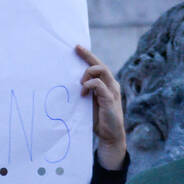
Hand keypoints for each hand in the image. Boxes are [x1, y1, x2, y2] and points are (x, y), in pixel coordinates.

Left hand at [76, 45, 125, 170]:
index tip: (77, 48)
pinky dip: (89, 85)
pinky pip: (99, 85)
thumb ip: (85, 94)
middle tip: (76, 50)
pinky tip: (83, 93)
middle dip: (88, 56)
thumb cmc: (99, 121)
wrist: (110, 136)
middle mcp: (111, 84)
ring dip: (88, 73)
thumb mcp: (90, 104)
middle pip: (100, 64)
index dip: (88, 56)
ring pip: (101, 70)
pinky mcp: (110, 99)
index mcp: (107, 84)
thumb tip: (71, 85)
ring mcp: (112, 91)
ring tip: (80, 83)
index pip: (98, 66)